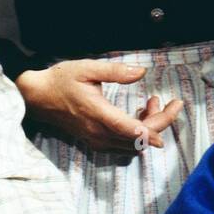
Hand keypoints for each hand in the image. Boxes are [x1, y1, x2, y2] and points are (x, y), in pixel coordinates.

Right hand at [16, 59, 182, 152]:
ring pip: (133, 144)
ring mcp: (96, 140)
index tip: (175, 107)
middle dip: (160, 121)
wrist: (37, 97)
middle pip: (139, 139)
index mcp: (98, 115)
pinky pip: (123, 144)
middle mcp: (99, 133)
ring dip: (148, 127)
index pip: (135, 130)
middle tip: (168, 101)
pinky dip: (137, 133)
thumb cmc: (61, 80)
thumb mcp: (87, 68)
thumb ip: (116, 71)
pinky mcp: (95, 141)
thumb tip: (141, 72)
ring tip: (152, 102)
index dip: (159, 123)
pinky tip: (138, 114)